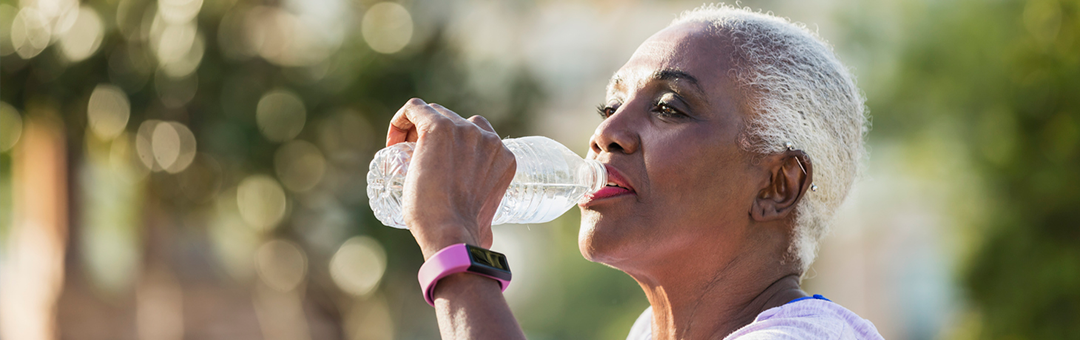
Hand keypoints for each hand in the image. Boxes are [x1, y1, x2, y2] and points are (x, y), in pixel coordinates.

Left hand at [386, 98, 515, 258]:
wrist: (451, 232)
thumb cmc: (465, 235)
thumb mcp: (485, 222)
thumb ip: (486, 225)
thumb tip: (483, 240)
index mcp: (503, 156)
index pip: (476, 135)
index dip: (455, 145)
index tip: (437, 165)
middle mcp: (487, 138)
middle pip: (455, 120)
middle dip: (435, 136)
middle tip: (416, 161)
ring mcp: (463, 130)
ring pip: (434, 113)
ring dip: (418, 128)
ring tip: (403, 154)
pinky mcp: (438, 128)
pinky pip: (415, 108)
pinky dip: (402, 119)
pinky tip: (393, 140)